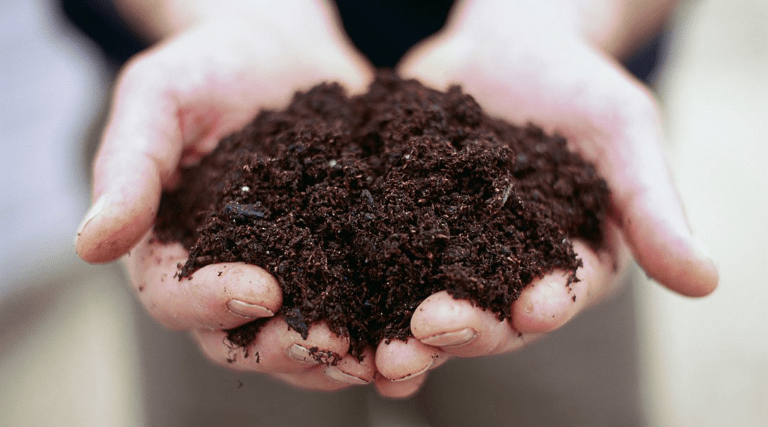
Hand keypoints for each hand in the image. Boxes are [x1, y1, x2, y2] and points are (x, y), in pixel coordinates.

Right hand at [76, 1, 377, 390]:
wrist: (280, 48)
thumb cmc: (209, 67)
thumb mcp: (159, 100)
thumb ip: (129, 168)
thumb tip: (89, 246)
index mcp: (174, 249)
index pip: (177, 297)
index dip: (214, 303)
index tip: (262, 288)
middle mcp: (229, 276)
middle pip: (244, 338)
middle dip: (285, 345)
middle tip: (329, 341)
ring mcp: (290, 275)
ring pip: (303, 341)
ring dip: (338, 358)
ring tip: (378, 356)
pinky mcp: (343, 263)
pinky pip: (358, 309)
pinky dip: (383, 330)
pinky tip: (418, 336)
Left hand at [370, 0, 717, 396]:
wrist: (506, 42)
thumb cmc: (575, 82)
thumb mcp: (620, 130)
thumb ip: (652, 204)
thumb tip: (708, 284)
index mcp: (565, 262)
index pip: (557, 296)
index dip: (542, 308)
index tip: (526, 311)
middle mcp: (503, 273)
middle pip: (484, 315)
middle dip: (457, 330)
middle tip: (422, 336)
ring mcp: (446, 255)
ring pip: (422, 303)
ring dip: (397, 332)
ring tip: (370, 351)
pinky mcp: (398, 229)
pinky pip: (375, 263)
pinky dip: (354, 286)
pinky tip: (329, 303)